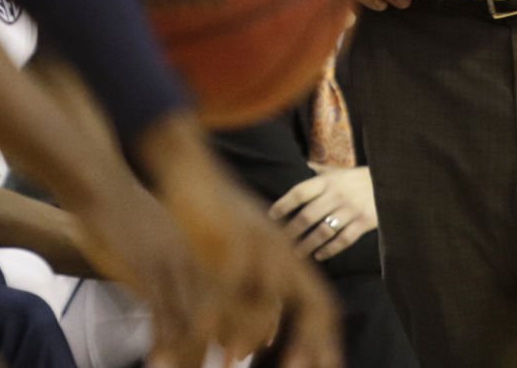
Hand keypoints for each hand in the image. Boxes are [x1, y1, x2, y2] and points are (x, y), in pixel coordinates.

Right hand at [63, 178, 218, 367]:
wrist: (98, 181)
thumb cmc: (111, 204)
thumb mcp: (144, 232)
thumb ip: (153, 255)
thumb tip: (149, 275)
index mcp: (188, 248)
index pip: (213, 295)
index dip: (217, 326)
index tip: (219, 350)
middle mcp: (186, 258)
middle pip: (209, 312)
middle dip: (208, 347)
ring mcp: (168, 265)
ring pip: (190, 319)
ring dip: (189, 353)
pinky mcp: (147, 272)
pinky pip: (162, 317)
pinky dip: (163, 344)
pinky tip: (157, 362)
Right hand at [140, 116, 341, 367]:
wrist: (191, 168)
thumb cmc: (216, 213)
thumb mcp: (246, 251)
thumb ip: (258, 291)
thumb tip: (265, 338)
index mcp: (288, 254)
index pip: (322, 302)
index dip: (325, 338)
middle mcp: (282, 249)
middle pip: (312, 302)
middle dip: (309, 343)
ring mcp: (258, 243)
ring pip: (267, 300)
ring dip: (250, 335)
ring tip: (232, 364)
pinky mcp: (229, 239)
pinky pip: (230, 286)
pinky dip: (221, 314)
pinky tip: (210, 334)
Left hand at [269, 166, 377, 261]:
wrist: (392, 181)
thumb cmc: (359, 179)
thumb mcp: (339, 173)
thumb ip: (320, 174)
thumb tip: (301, 169)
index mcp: (328, 181)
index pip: (300, 192)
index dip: (284, 204)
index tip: (272, 216)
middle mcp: (338, 194)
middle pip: (308, 215)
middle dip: (291, 231)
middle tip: (279, 242)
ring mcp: (352, 209)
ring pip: (323, 231)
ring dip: (307, 244)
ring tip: (296, 254)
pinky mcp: (365, 222)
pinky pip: (343, 240)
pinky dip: (329, 250)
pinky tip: (318, 256)